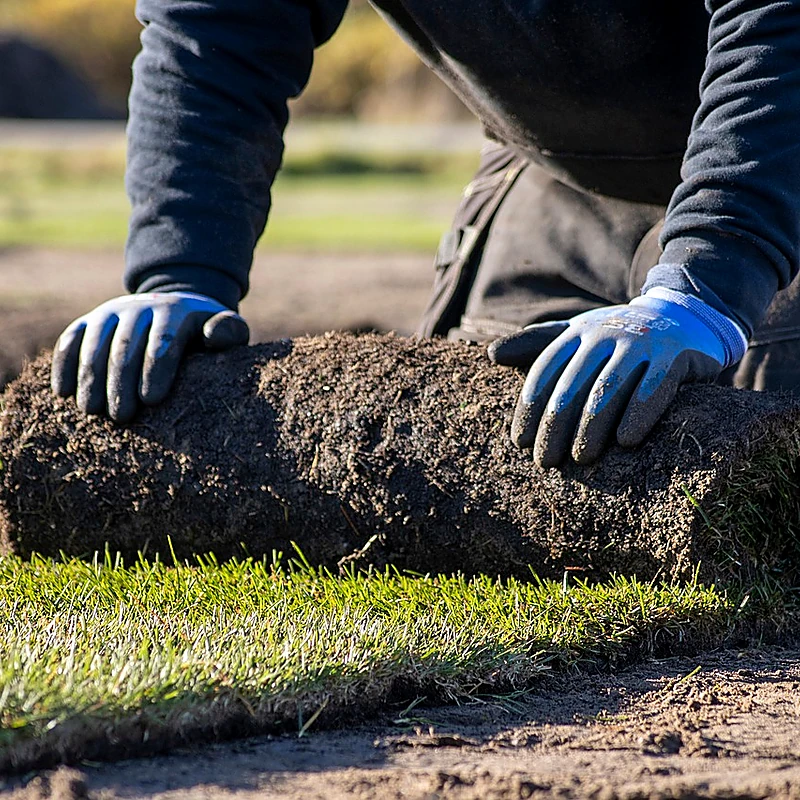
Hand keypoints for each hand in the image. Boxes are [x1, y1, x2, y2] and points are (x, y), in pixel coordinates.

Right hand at [51, 292, 248, 422]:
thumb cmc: (205, 333)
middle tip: (121, 416)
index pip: (164, 339)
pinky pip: (70, 339)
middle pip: (126, 345)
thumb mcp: (227, 329)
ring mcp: (111, 312)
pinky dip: (64, 363)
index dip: (157, 368)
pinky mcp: (89, 321)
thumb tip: (213, 336)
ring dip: (90, 377)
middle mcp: (140, 308)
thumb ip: (230, 331)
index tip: (151, 399)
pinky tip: (63, 393)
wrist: (175, 308)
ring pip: (95, 342)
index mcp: (175, 312)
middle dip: (121, 381)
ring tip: (91, 411)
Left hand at [488, 289, 746, 466]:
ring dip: (591, 427)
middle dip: (554, 426)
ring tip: (580, 459)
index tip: (519, 442)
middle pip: (572, 385)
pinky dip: (639, 414)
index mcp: (578, 333)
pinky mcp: (674, 355)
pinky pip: (654, 388)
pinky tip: (626, 441)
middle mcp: (605, 334)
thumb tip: (491, 355)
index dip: (529, 408)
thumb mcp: (577, 335)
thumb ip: (536, 344)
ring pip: (608, 389)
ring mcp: (641, 343)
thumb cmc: (617, 337)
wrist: (683, 317)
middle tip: (545, 461)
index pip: (545, 371)